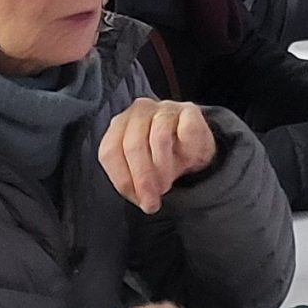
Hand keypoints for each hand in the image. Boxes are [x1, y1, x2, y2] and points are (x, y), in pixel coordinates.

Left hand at [98, 98, 215, 212]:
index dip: (122, 179)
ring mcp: (164, 108)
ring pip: (158, 138)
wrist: (196, 147)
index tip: (137, 199)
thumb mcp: (142, 172)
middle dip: (143, 178)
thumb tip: (141, 199)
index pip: (110, 151)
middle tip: (152, 199)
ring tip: (167, 184)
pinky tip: (188, 161)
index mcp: (120, 125)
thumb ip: (133, 181)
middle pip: (132, 145)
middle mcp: (139, 112)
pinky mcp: (188, 109)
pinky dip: (186, 151)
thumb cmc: (165, 159)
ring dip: (163, 168)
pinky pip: (184, 130)